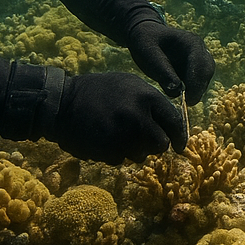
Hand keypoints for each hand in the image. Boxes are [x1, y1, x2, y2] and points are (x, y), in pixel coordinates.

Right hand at [47, 71, 186, 163]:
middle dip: (157, 145)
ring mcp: (122, 136)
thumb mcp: (131, 85)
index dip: (180, 136)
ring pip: (141, 155)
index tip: (180, 145)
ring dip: (135, 149)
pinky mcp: (107, 151)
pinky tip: (106, 138)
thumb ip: (153, 102)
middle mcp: (138, 117)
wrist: (64, 102)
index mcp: (147, 97)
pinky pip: (122, 159)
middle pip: (161, 144)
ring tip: (119, 133)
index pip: (174, 121)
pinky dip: (117, 153)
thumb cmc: (101, 90)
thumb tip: (171, 123)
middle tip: (147, 140)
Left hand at [125, 19, 214, 102]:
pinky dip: (191, 92)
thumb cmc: (146, 42)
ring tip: (182, 102)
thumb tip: (177, 91)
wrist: (145, 37)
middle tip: (187, 103)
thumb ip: (162, 69)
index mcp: (191, 42)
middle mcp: (199, 50)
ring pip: (204, 78)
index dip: (196, 81)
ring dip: (196, 91)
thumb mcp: (148, 52)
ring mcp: (198, 60)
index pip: (200, 62)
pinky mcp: (193, 70)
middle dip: (199, 88)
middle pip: (207, 71)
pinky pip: (197, 83)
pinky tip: (180, 98)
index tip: (188, 98)